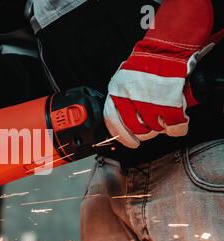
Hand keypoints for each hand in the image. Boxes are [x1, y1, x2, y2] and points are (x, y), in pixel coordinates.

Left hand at [103, 0, 216, 147]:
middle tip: (150, 129)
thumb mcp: (123, 79)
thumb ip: (120, 98)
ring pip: (155, 129)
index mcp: (117, 92)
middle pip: (136, 129)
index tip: (131, 142)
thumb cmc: (146, 62)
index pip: (113, 122)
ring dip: (161, 128)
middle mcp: (131, 98)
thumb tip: (120, 121)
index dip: (122, 137)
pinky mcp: (171, 103)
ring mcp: (151, 102)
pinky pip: (174, 127)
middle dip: (144, 133)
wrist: (168, 47)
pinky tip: (177, 123)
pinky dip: (177, 128)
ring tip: (164, 117)